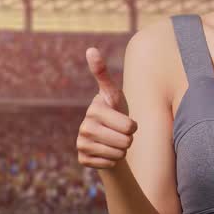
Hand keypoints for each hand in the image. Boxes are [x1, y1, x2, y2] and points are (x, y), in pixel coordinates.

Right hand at [76, 47, 137, 169]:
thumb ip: (103, 73)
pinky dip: (113, 160)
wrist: (107, 137)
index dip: (132, 126)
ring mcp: (81, 144)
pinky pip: (110, 163)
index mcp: (94, 109)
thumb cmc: (114, 112)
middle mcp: (84, 126)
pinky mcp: (83, 159)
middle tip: (120, 132)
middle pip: (125, 141)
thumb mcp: (114, 94)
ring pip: (119, 154)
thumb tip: (90, 49)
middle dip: (128, 139)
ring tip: (114, 141)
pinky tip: (106, 152)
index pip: (129, 126)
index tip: (122, 121)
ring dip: (121, 149)